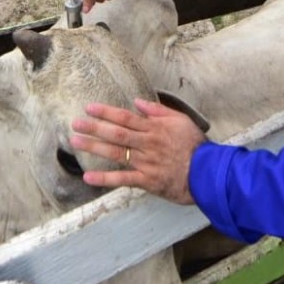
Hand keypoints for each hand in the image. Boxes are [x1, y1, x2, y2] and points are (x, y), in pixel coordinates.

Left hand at [71, 99, 205, 204]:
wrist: (208, 173)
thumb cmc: (196, 146)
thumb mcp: (182, 121)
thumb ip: (159, 111)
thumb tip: (139, 102)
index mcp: (154, 129)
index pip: (125, 117)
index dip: (106, 112)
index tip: (89, 108)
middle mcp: (147, 144)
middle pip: (116, 133)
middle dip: (94, 127)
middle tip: (75, 124)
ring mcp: (145, 163)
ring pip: (115, 153)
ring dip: (94, 147)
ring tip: (75, 143)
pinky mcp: (147, 181)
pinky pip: (123, 179)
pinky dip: (105, 178)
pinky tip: (88, 176)